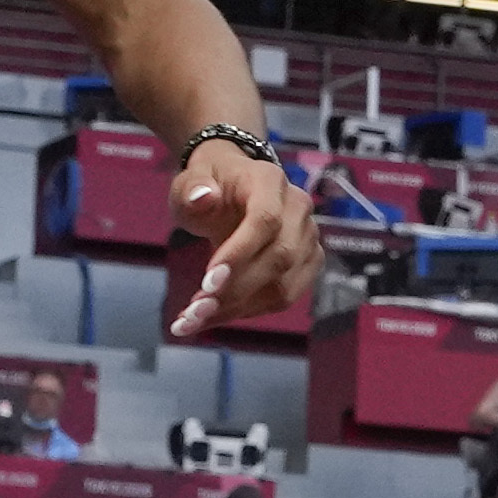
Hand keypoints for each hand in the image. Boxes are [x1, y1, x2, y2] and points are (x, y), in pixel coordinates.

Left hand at [164, 136, 314, 340]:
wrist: (231, 189)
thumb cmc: (210, 184)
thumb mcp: (190, 179)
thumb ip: (192, 187)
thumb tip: (203, 197)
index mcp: (269, 181)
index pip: (266, 219)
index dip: (240, 253)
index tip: (207, 282)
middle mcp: (297, 208)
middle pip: (279, 257)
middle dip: (236, 290)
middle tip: (195, 309)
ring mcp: (307, 238)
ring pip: (283, 286)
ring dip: (238, 309)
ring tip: (196, 318)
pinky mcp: (307, 264)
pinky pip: (283, 297)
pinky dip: (247, 312)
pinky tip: (214, 316)